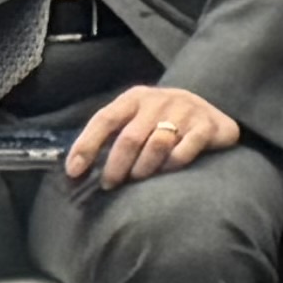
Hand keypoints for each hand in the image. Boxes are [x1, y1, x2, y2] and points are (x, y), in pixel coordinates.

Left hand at [70, 83, 241, 186]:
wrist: (209, 113)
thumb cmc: (160, 122)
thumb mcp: (133, 120)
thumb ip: (108, 137)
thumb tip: (74, 169)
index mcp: (135, 97)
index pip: (105, 119)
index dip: (87, 146)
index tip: (74, 172)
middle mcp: (160, 100)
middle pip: (129, 138)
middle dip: (115, 167)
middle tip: (109, 184)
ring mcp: (186, 110)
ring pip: (156, 145)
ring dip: (142, 169)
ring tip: (138, 178)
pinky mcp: (207, 125)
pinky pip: (183, 151)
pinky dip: (171, 166)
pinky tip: (166, 171)